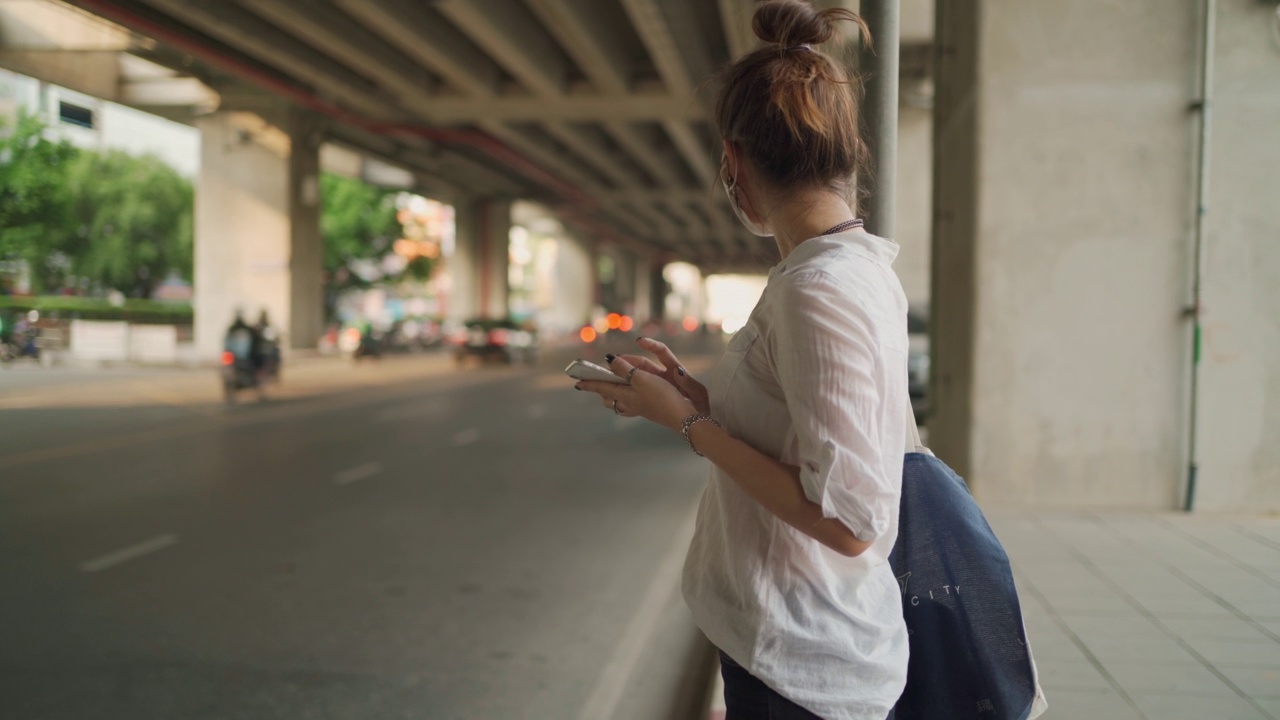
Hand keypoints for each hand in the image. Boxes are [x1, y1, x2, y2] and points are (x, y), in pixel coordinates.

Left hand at [576, 355, 695, 430]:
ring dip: (617, 390)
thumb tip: (609, 359)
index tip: (576, 382)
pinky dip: (631, 394)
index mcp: (625, 396)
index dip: (589, 383)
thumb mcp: (641, 379)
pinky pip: (634, 402)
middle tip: (599, 380)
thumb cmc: (662, 397)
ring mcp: (640, 407)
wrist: (683, 417)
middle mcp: (630, 403)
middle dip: (603, 389)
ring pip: (621, 400)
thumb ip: (624, 368)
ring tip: (617, 382)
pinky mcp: (651, 408)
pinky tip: (637, 390)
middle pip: (610, 397)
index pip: (602, 387)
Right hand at [618, 337, 709, 413]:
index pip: (661, 351)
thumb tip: (677, 371)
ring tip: (607, 375)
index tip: (640, 341)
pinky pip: (636, 397)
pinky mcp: (651, 400)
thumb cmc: (701, 405)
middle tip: (612, 360)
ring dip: (624, 376)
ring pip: (637, 379)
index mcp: (675, 370)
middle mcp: (665, 377)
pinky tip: (614, 397)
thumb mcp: (696, 391)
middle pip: (644, 365)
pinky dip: (626, 395)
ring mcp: (657, 388)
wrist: (700, 421)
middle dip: (628, 361)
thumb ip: (686, 380)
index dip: (651, 345)